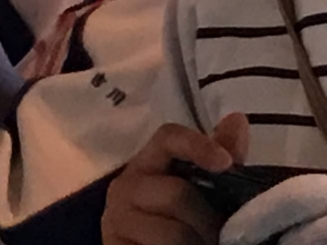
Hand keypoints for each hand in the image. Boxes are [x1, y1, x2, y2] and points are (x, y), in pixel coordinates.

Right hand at [102, 114, 249, 244]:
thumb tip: (237, 118)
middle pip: (178, 193)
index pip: (166, 138)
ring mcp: (115, 218)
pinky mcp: (114, 243)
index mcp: (146, 166)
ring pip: (173, 230)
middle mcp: (124, 186)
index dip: (197, 145)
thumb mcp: (200, 193)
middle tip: (219, 235)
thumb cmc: (175, 225)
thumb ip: (218, 160)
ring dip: (196, 244)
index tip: (225, 162)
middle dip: (207, 219)